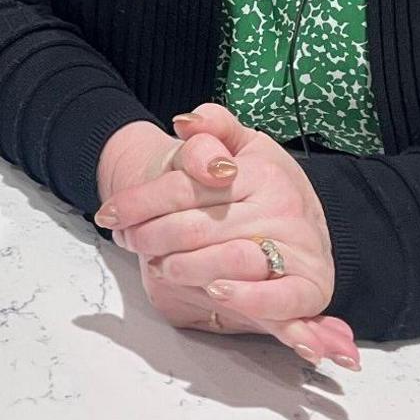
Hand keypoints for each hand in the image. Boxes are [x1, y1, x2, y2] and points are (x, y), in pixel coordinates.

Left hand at [100, 104, 358, 369]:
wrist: (308, 219)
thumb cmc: (264, 184)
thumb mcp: (244, 144)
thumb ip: (215, 126)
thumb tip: (185, 122)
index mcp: (261, 171)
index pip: (185, 187)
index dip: (138, 202)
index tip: (108, 214)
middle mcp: (282, 207)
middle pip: (198, 227)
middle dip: (151, 236)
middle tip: (130, 241)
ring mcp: (299, 248)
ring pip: (230, 258)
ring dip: (185, 267)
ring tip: (162, 267)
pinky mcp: (311, 285)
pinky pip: (278, 298)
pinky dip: (245, 297)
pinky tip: (215, 292)